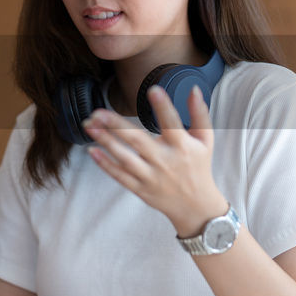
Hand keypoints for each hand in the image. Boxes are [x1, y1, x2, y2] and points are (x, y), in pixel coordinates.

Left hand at [82, 85, 227, 236]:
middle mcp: (165, 161)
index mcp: (182, 146)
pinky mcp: (140, 189)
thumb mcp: (205, 140)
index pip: (172, 124)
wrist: (195, 206)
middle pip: (138, 140)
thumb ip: (199, 114)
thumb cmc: (198, 166)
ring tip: (89, 125)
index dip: (163, 107)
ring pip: (124, 158)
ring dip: (105, 141)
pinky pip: (120, 176)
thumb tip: (194, 89)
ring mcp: (151, 176)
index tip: (153, 89)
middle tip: (97, 112)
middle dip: (116, 125)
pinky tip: (91, 150)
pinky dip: (105, 164)